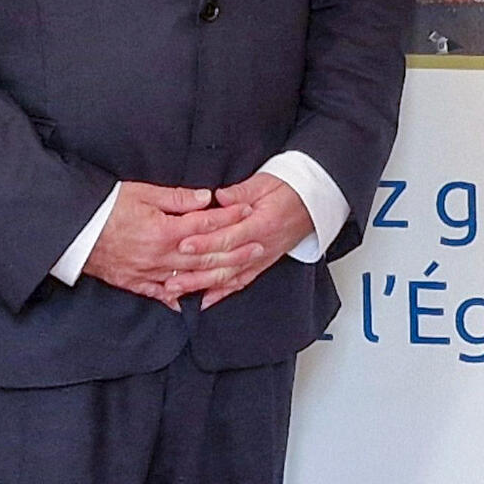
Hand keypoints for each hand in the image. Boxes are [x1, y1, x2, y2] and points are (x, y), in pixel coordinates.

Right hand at [82, 182, 254, 309]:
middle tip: (257, 246)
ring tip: (237, 271)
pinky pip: (160, 294)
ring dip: (216, 275)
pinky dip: (177, 298)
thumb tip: (206, 198)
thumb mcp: (142, 193)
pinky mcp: (134, 283)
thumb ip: (177, 198)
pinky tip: (189, 302)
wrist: (72, 231)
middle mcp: (161, 256)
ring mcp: (148, 273)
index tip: (247, 211)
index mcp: (165, 231)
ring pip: (190, 278)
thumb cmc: (105, 207)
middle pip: (205, 255)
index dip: (229, 217)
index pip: (206, 224)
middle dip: (234, 250)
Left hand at [165, 171, 313, 308]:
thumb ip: (241, 192)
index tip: (183, 244)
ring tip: (176, 291)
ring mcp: (261, 258)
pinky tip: (203, 301)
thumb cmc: (290, 190)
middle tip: (170, 277)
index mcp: (262, 224)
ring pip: (228, 277)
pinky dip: (221, 294)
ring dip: (201, 286)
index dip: (205, 242)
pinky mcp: (261, 265)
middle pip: (224, 262)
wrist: (314, 203)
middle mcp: (261, 246)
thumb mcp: (266, 182)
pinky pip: (240, 282)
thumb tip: (218, 197)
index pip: (230, 236)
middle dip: (195, 271)